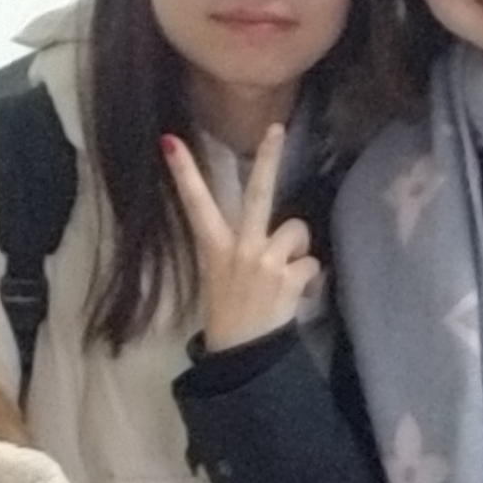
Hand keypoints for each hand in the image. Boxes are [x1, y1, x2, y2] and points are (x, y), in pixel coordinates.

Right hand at [166, 127, 320, 353]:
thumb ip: (240, 248)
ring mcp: (264, 260)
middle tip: (276, 128)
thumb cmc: (231, 312)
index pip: (195, 203)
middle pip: (257, 194)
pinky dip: (310, 278)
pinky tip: (297, 295)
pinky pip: (312, 263)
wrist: (242, 353)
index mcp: (215, 246)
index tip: (170, 141)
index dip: (184, 172)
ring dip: (298, 250)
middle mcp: (239, 247)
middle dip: (268, 159)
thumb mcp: (219, 275)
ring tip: (285, 277)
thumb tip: (271, 233)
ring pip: (297, 231)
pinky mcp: (287, 276)